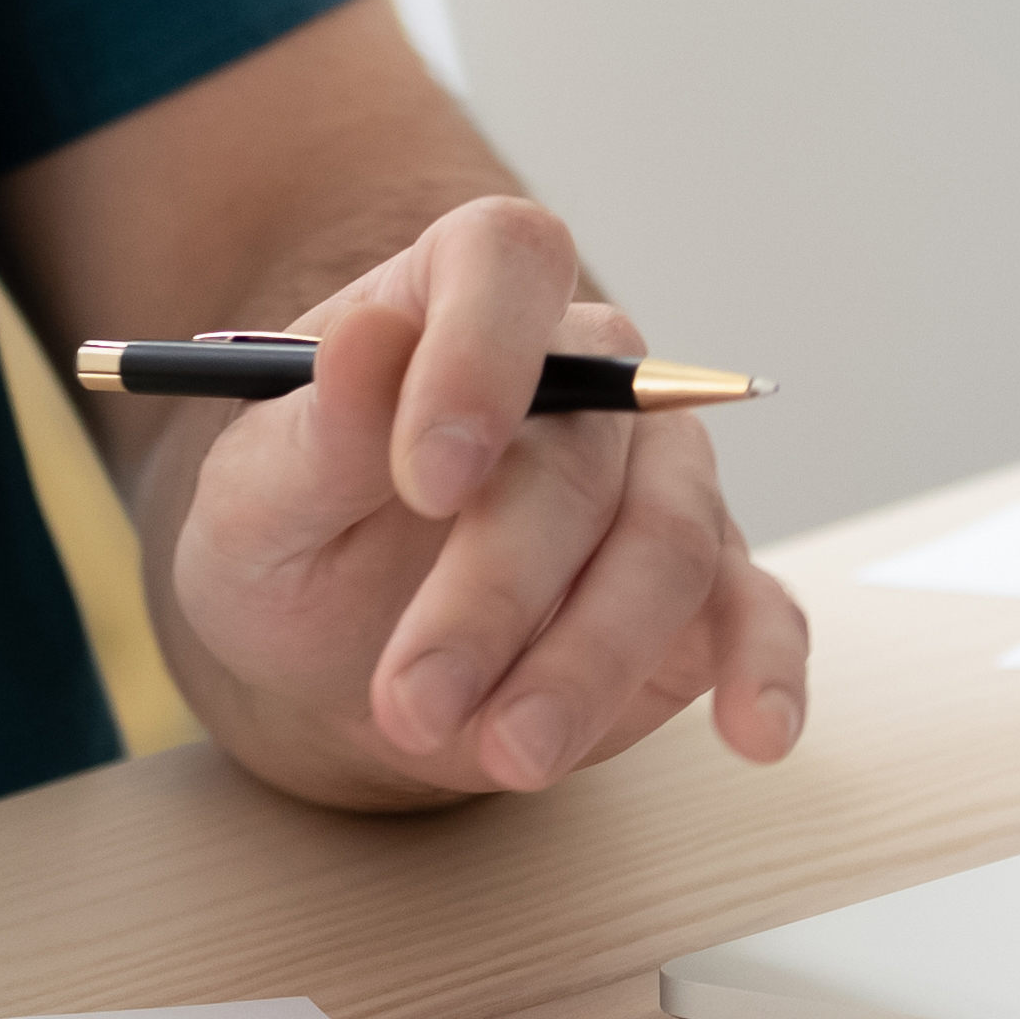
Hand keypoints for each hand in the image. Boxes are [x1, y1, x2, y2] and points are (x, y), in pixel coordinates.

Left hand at [146, 192, 812, 807]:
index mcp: (458, 301)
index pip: (505, 263)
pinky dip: (762, 669)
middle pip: (582, 454)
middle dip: (495, 594)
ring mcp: (656, 478)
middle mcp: (583, 375)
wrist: (335, 660)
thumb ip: (316, 429)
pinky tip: (755, 730)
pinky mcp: (703, 588)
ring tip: (504, 755)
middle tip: (414, 701)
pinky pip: (759, 609)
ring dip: (586, 664)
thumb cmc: (297, 550)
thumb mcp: (257, 501)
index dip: (479, 356)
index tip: (425, 480)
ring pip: (668, 547)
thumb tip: (368, 339)